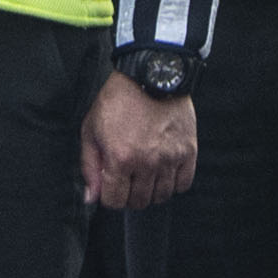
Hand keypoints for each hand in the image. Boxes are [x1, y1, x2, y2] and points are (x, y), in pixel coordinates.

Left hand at [82, 75, 197, 209]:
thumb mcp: (91, 130)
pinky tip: (163, 170)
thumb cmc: (117, 101)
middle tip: (128, 179)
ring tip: (145, 173)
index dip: (110, 197)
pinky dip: (173, 183)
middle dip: (130, 195)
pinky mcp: (188, 151)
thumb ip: (90, 167)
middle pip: (139, 202)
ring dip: (151, 190)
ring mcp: (170, 158)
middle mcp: (147, 162)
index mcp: (120, 158)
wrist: (149, 76)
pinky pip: (183, 184)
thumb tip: (91, 197)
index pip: (115, 201)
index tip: (111, 186)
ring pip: (162, 196)